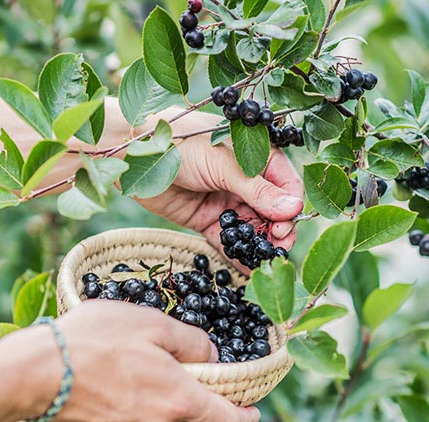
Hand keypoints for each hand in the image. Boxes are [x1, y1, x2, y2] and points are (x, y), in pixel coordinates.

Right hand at [46, 301, 260, 421]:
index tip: (253, 412)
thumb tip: (211, 356)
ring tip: (157, 394)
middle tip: (203, 404)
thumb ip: (190, 341)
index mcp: (178, 399)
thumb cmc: (94, 340)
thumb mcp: (150, 322)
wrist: (36, 373)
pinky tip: (124, 396)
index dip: (246, 419)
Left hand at [136, 111, 304, 256]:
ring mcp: (226, 200)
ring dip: (260, 244)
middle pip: (272, 210)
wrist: (135, 154)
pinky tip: (248, 269)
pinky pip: (227, 239)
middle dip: (277, 230)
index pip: (286, 185)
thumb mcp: (223, 164)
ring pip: (251, 227)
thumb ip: (257, 189)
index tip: (285, 226)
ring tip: (266, 262)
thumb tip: (293, 208)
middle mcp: (245, 180)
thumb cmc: (182, 145)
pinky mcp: (206, 218)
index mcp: (256, 157)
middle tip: (278, 246)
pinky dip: (237, 254)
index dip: (290, 207)